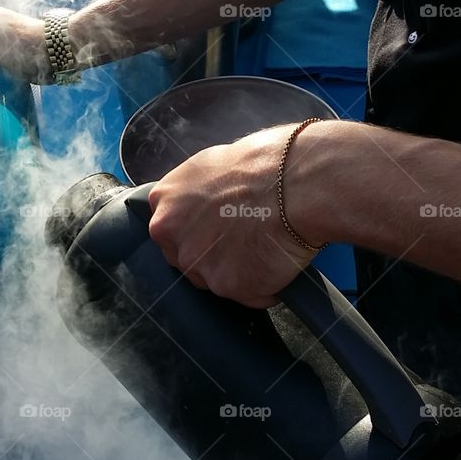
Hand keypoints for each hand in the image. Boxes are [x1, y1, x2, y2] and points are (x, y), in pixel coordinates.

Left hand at [148, 126, 325, 307]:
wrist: (296, 184)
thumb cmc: (265, 165)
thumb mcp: (212, 165)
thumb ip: (194, 194)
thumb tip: (203, 205)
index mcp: (164, 202)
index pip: (171, 232)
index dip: (199, 232)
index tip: (218, 228)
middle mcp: (173, 236)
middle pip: (189, 260)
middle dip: (214, 256)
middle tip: (246, 238)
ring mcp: (198, 264)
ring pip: (216, 281)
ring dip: (240, 272)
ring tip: (266, 244)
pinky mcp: (227, 286)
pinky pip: (249, 295)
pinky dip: (266, 285)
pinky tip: (278, 258)